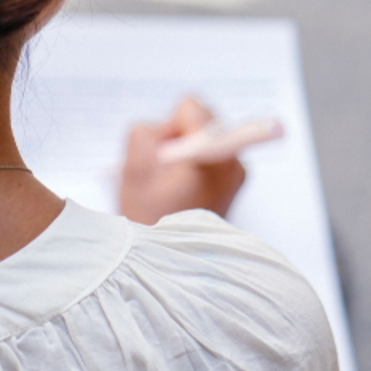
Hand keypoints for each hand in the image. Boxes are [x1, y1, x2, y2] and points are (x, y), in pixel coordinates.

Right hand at [118, 96, 246, 223]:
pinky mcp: (233, 182)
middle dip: (175, 136)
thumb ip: (143, 133)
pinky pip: (207, 153)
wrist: (173, 263)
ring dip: (181, 151)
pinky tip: (177, 188)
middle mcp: (233, 160)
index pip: (191, 108)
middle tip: (161, 171)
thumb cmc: (150, 219)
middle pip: (200, 118)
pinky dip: (189, 163)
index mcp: (213, 155)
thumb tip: (160, 128)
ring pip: (202, 135)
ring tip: (167, 183)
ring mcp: (237, 172)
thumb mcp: (134, 170)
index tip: (163, 155)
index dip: (168, 126)